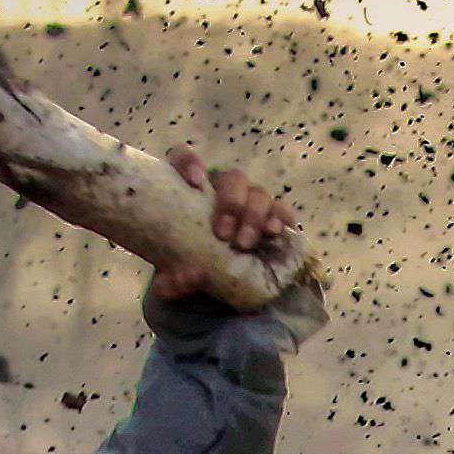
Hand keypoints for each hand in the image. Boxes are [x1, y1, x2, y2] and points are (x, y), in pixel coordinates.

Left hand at [146, 145, 296, 306]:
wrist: (216, 294)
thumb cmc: (188, 274)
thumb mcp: (172, 282)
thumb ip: (171, 282)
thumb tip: (191, 275)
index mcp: (189, 193)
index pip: (185, 160)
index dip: (189, 162)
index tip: (195, 183)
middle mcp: (223, 192)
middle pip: (232, 177)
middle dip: (231, 201)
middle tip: (223, 233)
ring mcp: (251, 204)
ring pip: (258, 193)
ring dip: (253, 215)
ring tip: (244, 244)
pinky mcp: (275, 220)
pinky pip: (282, 210)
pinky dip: (279, 218)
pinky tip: (274, 232)